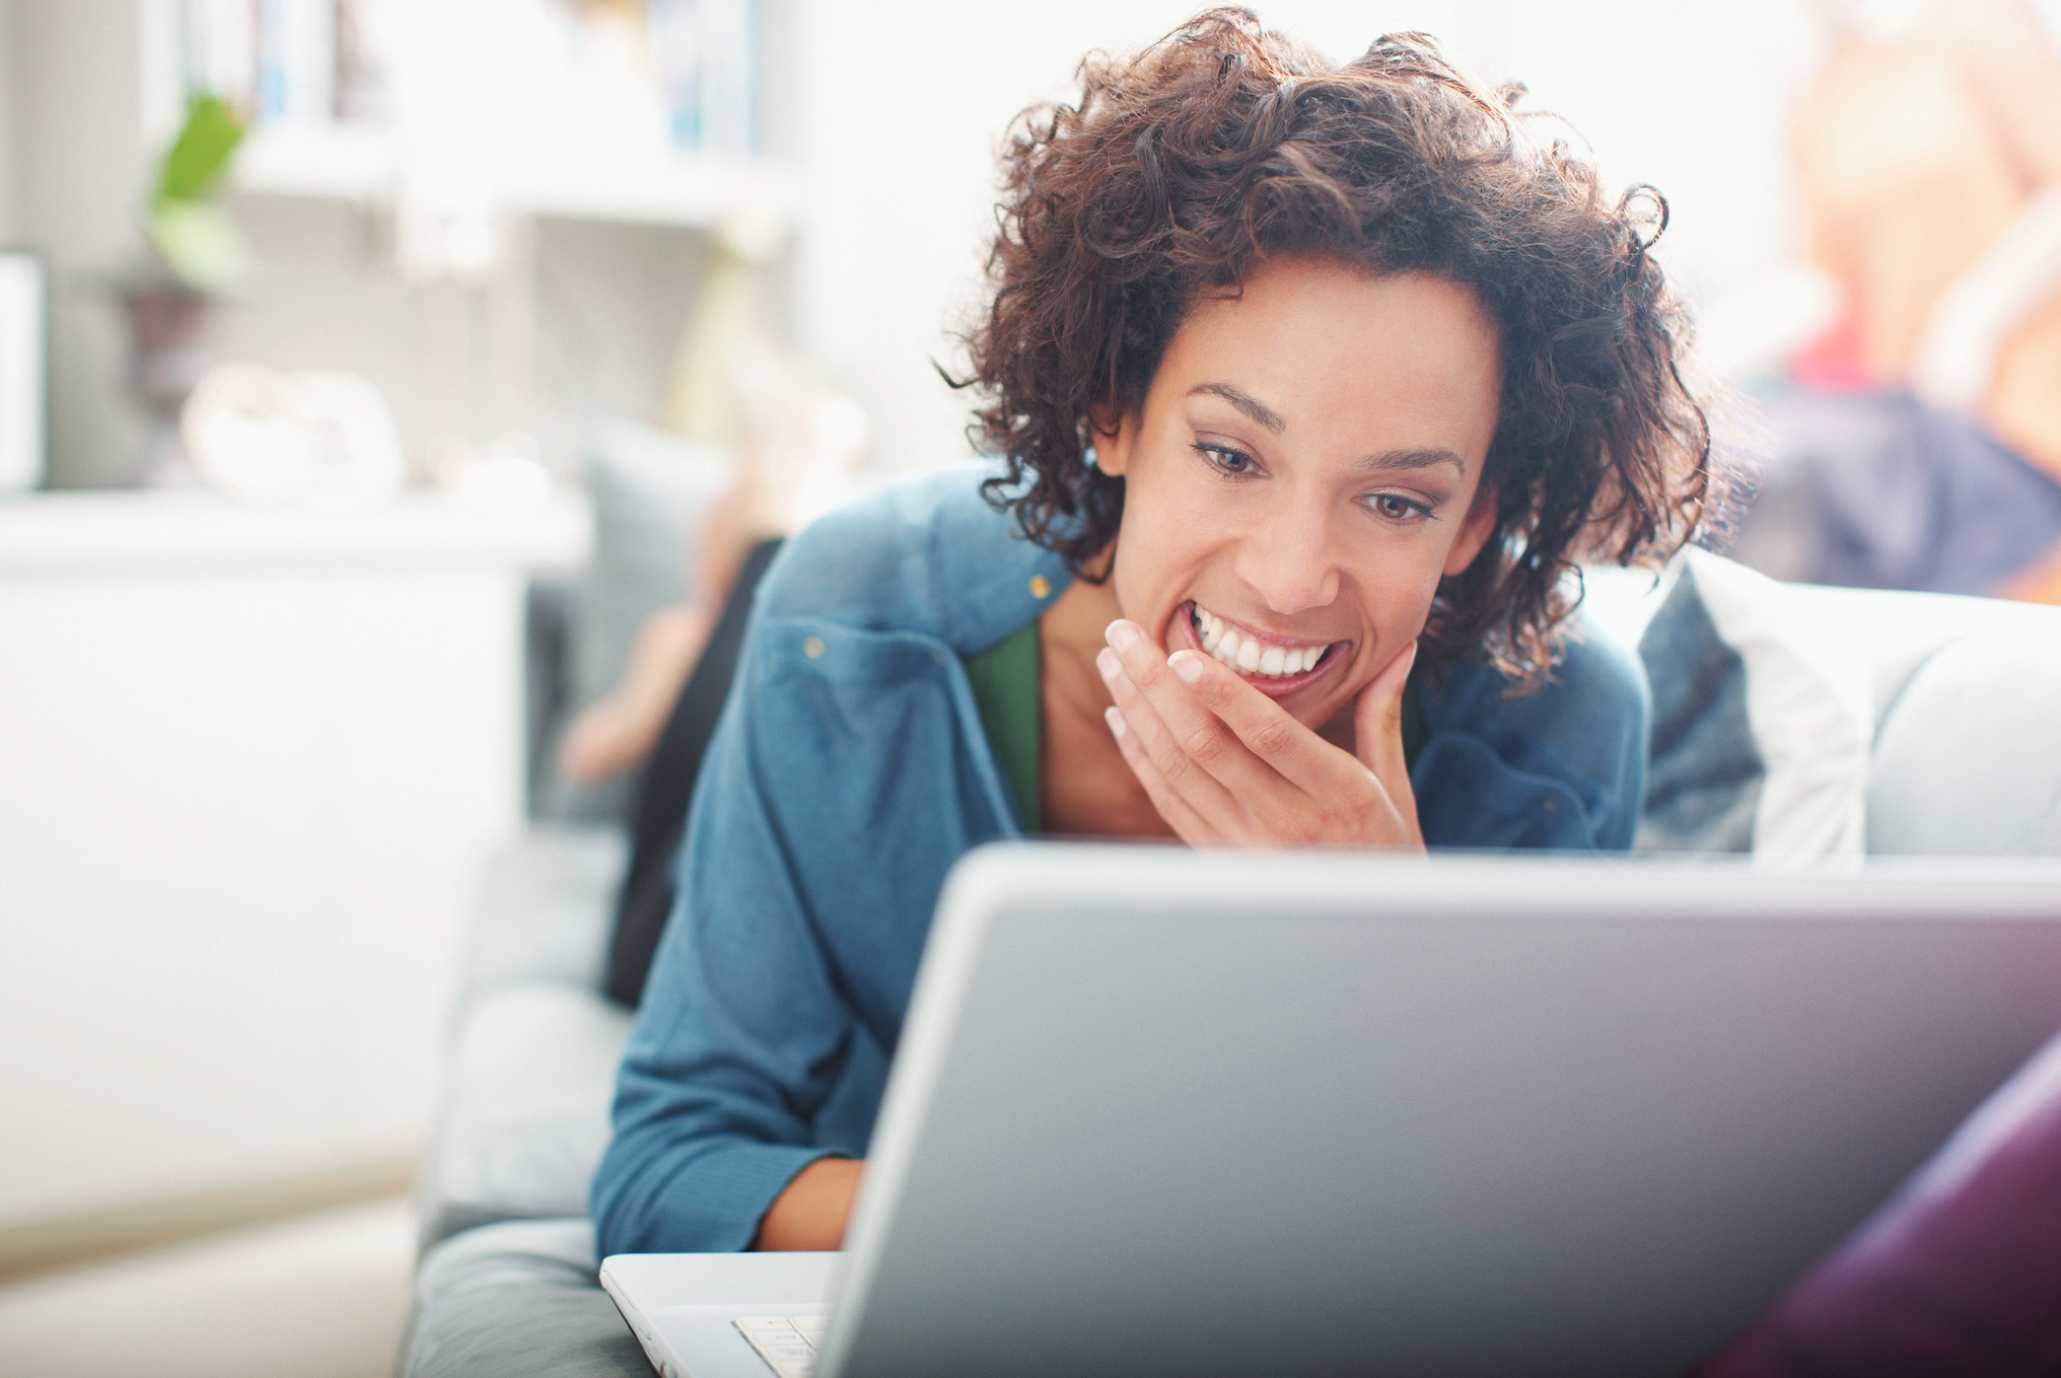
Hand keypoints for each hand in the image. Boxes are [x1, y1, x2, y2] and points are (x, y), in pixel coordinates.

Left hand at [1097, 620, 1423, 850]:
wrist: (1366, 931)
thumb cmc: (1385, 847)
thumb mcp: (1394, 785)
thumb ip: (1382, 714)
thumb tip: (1401, 650)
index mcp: (1336, 793)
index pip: (1270, 737)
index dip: (1223, 695)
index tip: (1183, 653)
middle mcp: (1284, 821)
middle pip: (1206, 746)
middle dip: (1156, 684)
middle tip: (1123, 633)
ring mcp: (1243, 844)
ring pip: (1177, 769)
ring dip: (1138, 711)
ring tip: (1112, 661)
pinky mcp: (1216, 858)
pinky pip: (1168, 801)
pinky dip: (1139, 755)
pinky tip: (1121, 715)